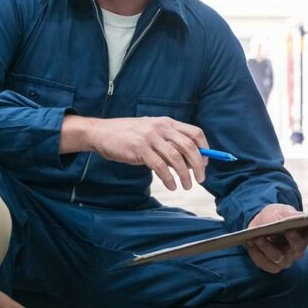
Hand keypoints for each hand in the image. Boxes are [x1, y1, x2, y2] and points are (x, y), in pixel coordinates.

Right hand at [87, 116, 209, 190]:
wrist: (102, 133)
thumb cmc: (128, 136)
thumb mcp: (151, 133)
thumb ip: (169, 143)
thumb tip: (190, 162)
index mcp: (167, 122)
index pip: (195, 132)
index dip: (204, 148)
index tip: (206, 163)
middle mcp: (161, 127)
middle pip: (189, 146)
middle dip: (199, 165)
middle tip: (201, 178)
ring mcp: (150, 138)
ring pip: (176, 158)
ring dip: (185, 175)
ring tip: (187, 186)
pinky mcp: (140, 149)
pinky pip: (160, 167)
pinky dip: (169, 179)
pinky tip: (171, 185)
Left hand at [244, 204, 307, 273]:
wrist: (260, 223)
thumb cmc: (275, 216)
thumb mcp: (282, 211)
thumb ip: (290, 215)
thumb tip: (301, 218)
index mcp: (304, 234)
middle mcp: (297, 250)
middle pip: (299, 248)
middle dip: (294, 241)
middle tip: (288, 231)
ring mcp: (285, 259)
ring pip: (279, 257)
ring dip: (267, 248)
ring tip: (258, 238)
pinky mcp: (272, 266)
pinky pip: (265, 263)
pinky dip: (256, 254)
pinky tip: (250, 244)